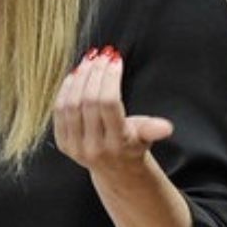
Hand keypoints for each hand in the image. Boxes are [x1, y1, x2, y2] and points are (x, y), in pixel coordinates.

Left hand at [53, 46, 173, 175]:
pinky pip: (59, 111)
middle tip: (101, 55)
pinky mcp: (62, 143)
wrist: (116, 170)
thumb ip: (153, 130)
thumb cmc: (132, 145)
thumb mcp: (146, 137)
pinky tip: (74, 75)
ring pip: (71, 104)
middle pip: (88, 101)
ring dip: (79, 78)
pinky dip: (65, 90)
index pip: (109, 104)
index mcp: (118, 144)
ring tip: (88, 61)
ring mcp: (75, 146)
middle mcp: (94, 147)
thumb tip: (166, 127)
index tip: (115, 60)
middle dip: (95, 73)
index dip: (110, 78)